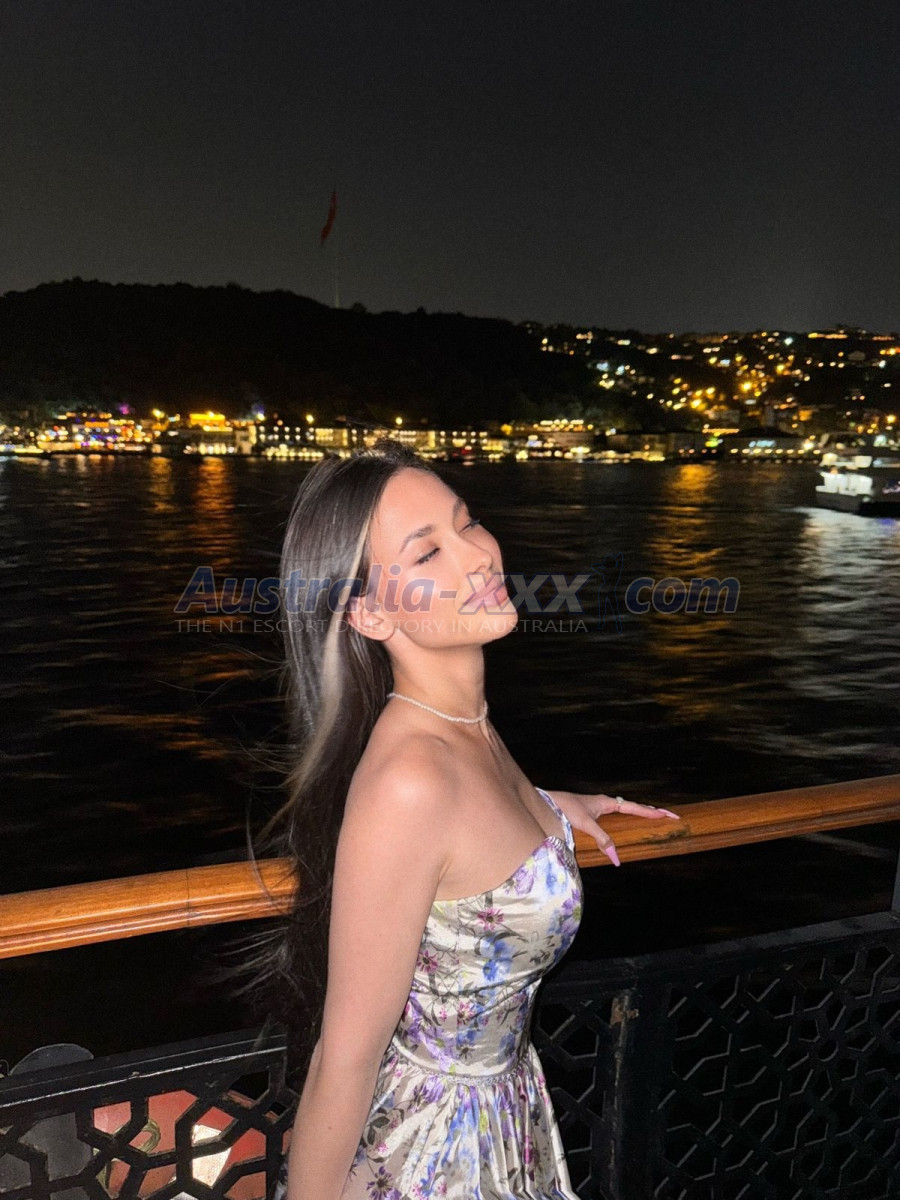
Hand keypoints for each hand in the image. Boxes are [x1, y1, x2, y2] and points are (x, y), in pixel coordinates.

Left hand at [553, 792, 680, 867]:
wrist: (549, 803)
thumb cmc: (566, 809)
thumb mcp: (587, 825)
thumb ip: (603, 840)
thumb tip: (617, 859)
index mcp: (608, 802)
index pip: (635, 807)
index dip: (651, 812)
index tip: (668, 815)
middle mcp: (606, 802)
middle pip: (634, 806)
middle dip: (652, 811)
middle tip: (670, 815)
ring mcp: (601, 806)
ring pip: (627, 809)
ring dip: (641, 812)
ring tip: (655, 816)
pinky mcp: (595, 811)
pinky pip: (618, 813)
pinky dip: (629, 815)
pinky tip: (629, 820)